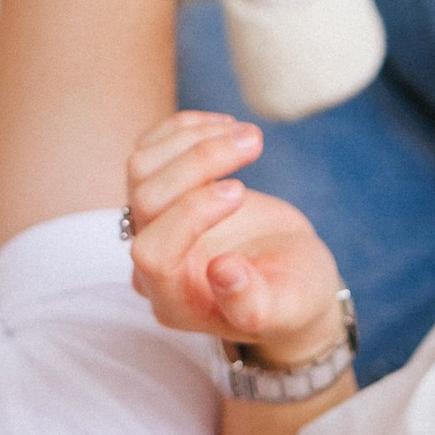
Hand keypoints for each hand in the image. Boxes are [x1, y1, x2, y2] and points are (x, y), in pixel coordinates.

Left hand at [124, 111, 343, 360]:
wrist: (292, 275)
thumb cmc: (290, 297)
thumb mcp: (286, 308)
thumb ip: (253, 305)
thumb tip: (223, 273)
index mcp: (175, 300)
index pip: (155, 253)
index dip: (189, 215)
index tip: (240, 190)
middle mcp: (153, 262)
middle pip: (146, 200)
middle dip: (198, 162)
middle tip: (254, 141)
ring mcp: (153, 224)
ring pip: (142, 167)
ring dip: (192, 139)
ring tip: (247, 133)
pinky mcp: (164, 192)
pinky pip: (152, 149)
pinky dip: (184, 128)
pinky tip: (224, 125)